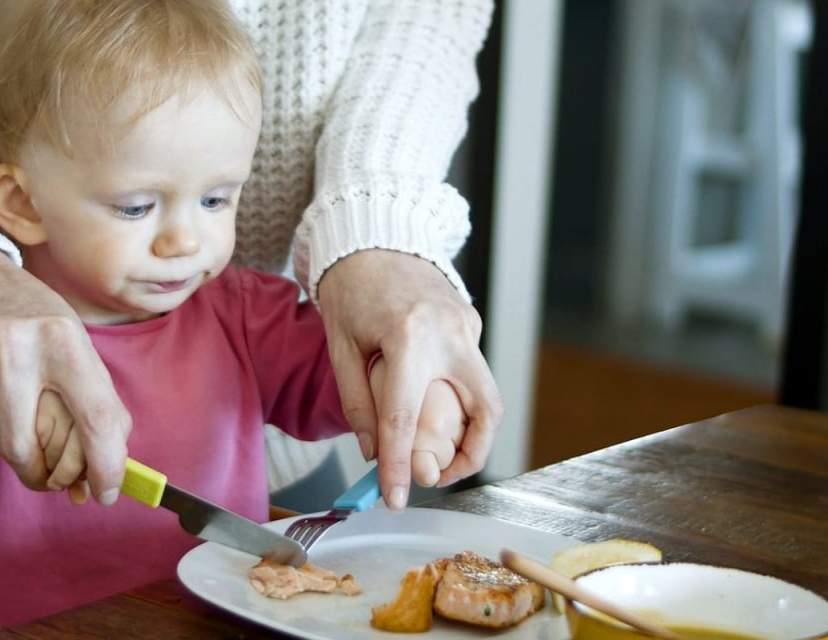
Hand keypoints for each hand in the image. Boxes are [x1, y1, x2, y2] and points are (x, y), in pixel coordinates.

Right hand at [0, 251, 131, 504]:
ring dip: (0, 449)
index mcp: (64, 338)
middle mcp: (14, 339)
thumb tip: (101, 481)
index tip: (104, 493)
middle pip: (21, 445)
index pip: (94, 417)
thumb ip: (99, 410)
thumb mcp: (79, 350)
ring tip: (10, 424)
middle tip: (44, 476)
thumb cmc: (37, 325)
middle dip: (36, 474)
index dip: (105, 466)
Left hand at [318, 250, 502, 508]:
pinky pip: (474, 372)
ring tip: (437, 452)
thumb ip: (358, 401)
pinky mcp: (471, 322)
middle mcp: (450, 332)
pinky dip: (459, 399)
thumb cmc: (350, 287)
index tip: (395, 498)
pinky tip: (432, 406)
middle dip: (470, 456)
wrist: (373, 234)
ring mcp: (468, 325)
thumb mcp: (340, 345)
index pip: (405, 419)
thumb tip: (374, 452)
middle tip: (439, 478)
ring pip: (487, 396)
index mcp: (409, 337)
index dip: (399, 466)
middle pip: (484, 411)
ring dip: (471, 432)